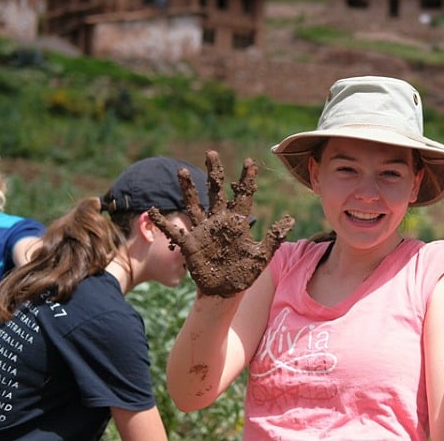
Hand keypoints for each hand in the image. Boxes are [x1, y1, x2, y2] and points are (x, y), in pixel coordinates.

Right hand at [148, 150, 294, 296]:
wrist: (226, 290)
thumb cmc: (244, 272)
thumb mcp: (262, 255)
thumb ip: (275, 236)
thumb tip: (291, 218)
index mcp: (237, 222)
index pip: (243, 195)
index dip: (246, 179)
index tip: (250, 161)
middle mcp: (218, 221)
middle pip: (215, 191)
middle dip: (214, 172)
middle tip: (211, 153)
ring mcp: (203, 231)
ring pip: (194, 204)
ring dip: (188, 189)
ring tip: (182, 170)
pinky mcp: (190, 244)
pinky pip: (174, 232)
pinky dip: (163, 223)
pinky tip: (152, 211)